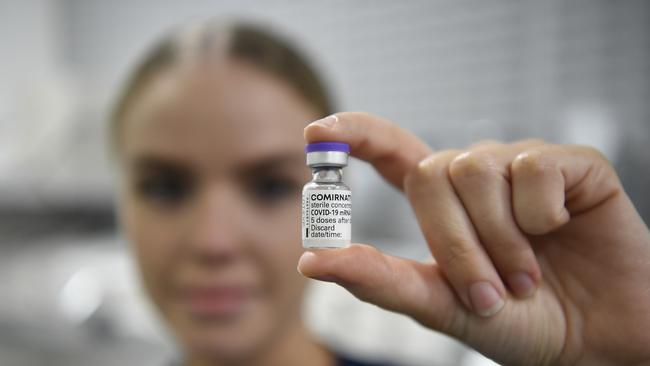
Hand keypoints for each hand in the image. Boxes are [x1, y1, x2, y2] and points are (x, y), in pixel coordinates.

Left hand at [297, 112, 649, 365]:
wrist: (596, 339)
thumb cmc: (518, 321)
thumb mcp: (440, 307)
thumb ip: (379, 281)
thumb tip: (311, 260)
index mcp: (443, 203)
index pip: (392, 151)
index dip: (356, 134)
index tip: (316, 132)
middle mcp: (478, 175)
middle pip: (429, 172)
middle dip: (454, 244)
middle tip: (489, 292)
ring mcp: (523, 165)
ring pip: (476, 170)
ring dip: (498, 239)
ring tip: (526, 277)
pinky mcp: (571, 165)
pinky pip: (533, 169)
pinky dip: (541, 216)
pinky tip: (560, 231)